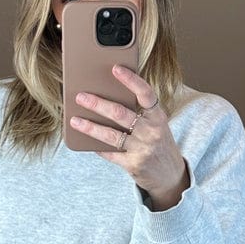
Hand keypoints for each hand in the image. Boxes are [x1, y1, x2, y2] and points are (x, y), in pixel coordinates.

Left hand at [69, 66, 189, 210]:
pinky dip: (96, 147)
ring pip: (111, 135)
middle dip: (98, 104)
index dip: (131, 80)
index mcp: (158, 116)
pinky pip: (110, 154)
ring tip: (74, 120)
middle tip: (80, 97)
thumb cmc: (157, 142)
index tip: (115, 68)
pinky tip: (84, 140)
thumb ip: (139, 111)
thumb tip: (107, 95)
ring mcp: (143, 149)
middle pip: (120, 114)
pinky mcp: (133, 165)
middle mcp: (152, 132)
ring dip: (90, 127)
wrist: (170, 175)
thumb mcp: (156, 124)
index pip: (146, 94)